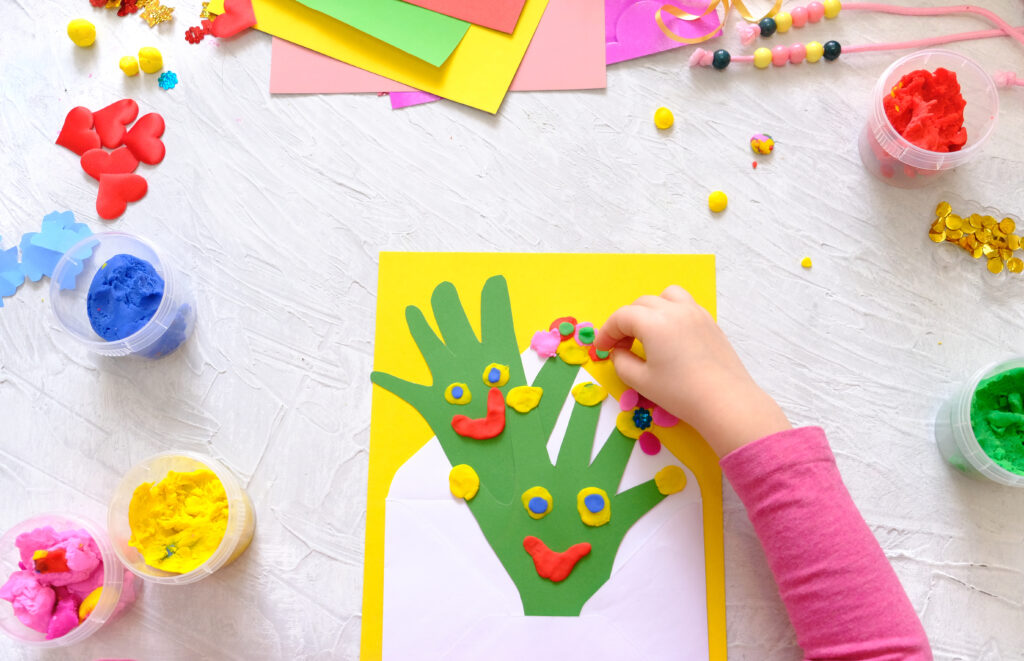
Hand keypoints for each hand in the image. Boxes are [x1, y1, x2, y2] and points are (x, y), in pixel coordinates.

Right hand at [593, 285, 789, 456]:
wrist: (726, 402)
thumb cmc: (681, 393)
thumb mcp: (641, 381)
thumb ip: (622, 362)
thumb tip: (619, 352)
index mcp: (654, 322)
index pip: (621, 317)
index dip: (607, 333)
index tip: (601, 350)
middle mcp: (675, 310)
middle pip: (641, 304)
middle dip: (625, 322)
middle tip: (621, 346)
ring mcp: (696, 313)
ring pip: (666, 296)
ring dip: (650, 309)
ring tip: (647, 332)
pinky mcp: (710, 322)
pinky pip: (685, 306)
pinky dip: (671, 313)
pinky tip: (670, 337)